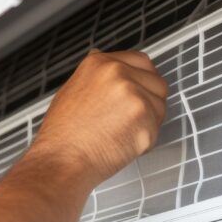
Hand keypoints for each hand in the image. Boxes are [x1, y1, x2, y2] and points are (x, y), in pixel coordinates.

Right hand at [31, 50, 168, 185]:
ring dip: (147, 122)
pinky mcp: (145, 119)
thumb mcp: (72, 90)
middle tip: (130, 120)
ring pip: (160, 107)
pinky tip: (120, 145)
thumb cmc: (62, 135)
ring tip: (120, 134)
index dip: (143, 80)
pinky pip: (156, 130)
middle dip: (149, 102)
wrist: (61, 161)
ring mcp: (133, 95)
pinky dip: (143, 142)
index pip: (141, 61)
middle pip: (156, 82)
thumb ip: (96, 76)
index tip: (140, 92)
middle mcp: (118, 73)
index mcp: (100, 63)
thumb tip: (106, 63)